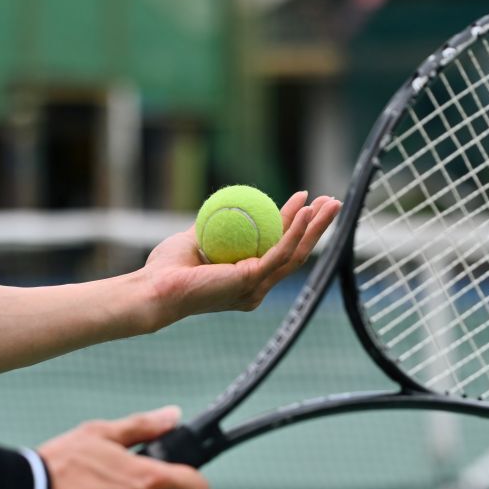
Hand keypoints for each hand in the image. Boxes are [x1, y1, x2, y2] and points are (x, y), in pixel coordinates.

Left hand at [141, 191, 340, 326]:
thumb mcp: (196, 238)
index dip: (294, 224)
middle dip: (317, 228)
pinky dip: (295, 232)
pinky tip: (305, 212)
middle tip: (333, 203)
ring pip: (295, 254)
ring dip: (315, 227)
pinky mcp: (251, 281)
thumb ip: (216, 225)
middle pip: (296, 253)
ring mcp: (256, 287)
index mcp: (246, 279)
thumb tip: (231, 204)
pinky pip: (279, 253)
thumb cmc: (167, 268)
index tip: (304, 200)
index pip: (276, 248)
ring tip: (330, 203)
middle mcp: (256, 287)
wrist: (155, 288)